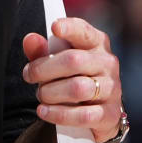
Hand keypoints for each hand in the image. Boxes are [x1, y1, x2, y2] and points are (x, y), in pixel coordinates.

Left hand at [22, 17, 122, 142]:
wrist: (94, 113)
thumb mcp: (56, 62)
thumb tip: (30, 39)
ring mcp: (111, 89)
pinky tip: (44, 111)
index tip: (55, 27)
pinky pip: (82, 115)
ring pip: (77, 88)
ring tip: (41, 96)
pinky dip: (58, 114)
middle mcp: (108, 63)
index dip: (70, 28)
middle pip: (74, 60)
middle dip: (44, 69)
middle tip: (29, 76)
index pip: (84, 31)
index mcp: (96, 44)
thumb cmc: (72, 79)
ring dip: (51, 93)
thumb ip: (42, 51)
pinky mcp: (109, 114)